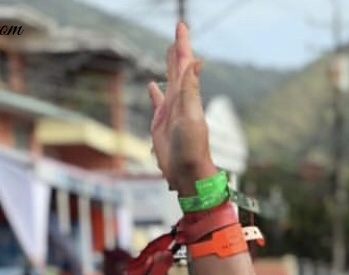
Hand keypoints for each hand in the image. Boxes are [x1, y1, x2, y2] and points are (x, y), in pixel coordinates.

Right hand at [148, 22, 217, 193]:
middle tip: (178, 33)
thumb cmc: (192, 148)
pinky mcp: (160, 123)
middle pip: (178, 69)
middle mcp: (180, 100)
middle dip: (178, 50)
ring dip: (169, 67)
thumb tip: (195, 62)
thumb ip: (191, 89)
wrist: (187, 174)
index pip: (185, 64)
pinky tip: (152, 85)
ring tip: (168, 52)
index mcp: (187, 96)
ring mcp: (170, 111)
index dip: (182, 45)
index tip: (181, 26)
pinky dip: (155, 93)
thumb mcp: (191, 116)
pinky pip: (158, 102)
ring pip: (169, 82)